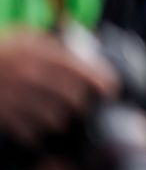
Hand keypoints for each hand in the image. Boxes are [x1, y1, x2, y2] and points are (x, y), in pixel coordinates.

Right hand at [0, 30, 114, 148]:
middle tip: (82, 101)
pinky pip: (33, 133)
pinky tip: (36, 123)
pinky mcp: (4, 116)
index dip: (102, 81)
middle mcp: (28, 76)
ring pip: (56, 119)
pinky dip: (38, 130)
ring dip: (61, 117)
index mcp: (36, 53)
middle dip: (82, 101)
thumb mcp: (24, 36)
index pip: (80, 69)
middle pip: (73, 98)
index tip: (111, 88)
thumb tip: (89, 39)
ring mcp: (15, 98)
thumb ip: (54, 38)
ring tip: (58, 112)